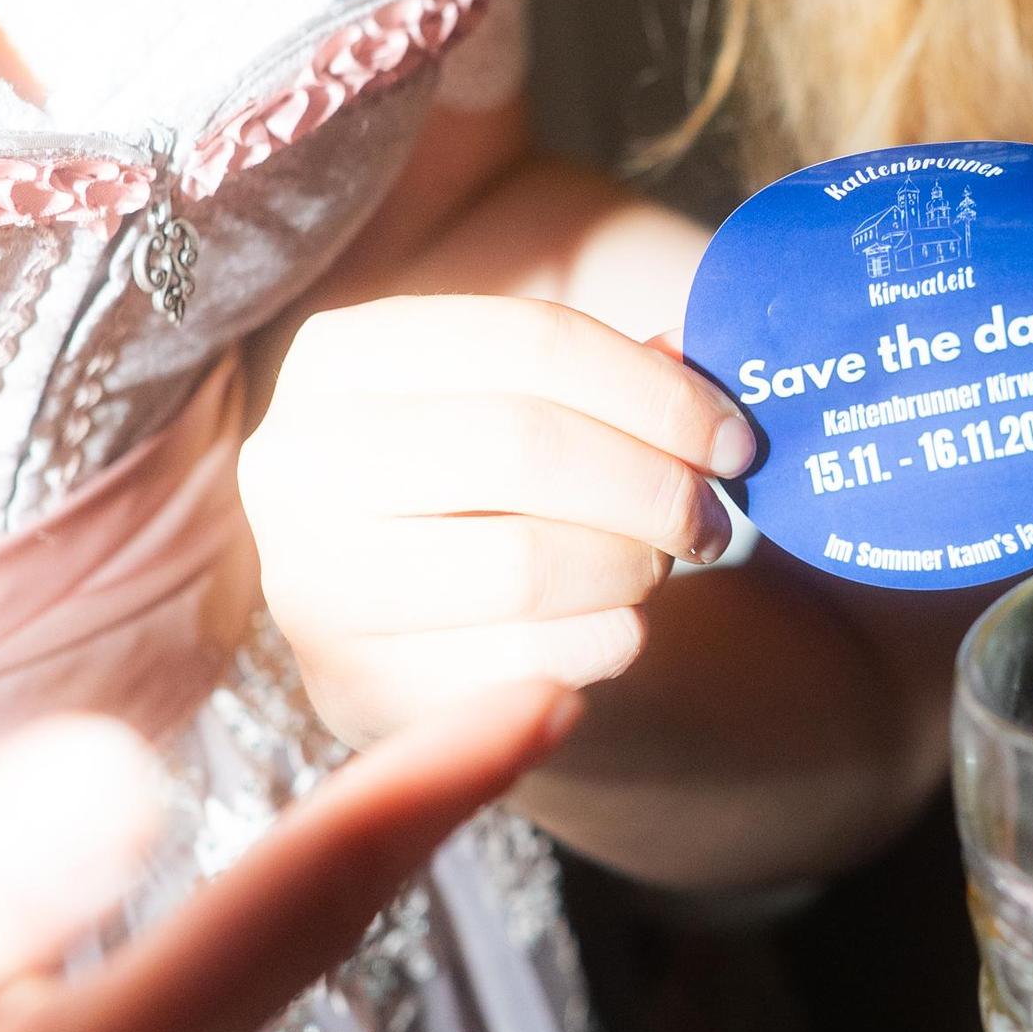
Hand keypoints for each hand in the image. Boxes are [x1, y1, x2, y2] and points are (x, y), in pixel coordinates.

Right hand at [238, 293, 756, 736]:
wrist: (398, 626)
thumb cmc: (473, 488)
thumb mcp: (520, 405)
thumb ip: (609, 380)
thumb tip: (699, 366)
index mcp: (341, 358)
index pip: (529, 343)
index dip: (656, 391)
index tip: (734, 438)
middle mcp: (298, 463)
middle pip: (522, 447)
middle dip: (650, 483)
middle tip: (710, 515)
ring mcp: (312, 583)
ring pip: (524, 566)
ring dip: (631, 567)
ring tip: (656, 566)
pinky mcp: (354, 688)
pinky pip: (527, 666)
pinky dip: (606, 643)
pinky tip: (615, 624)